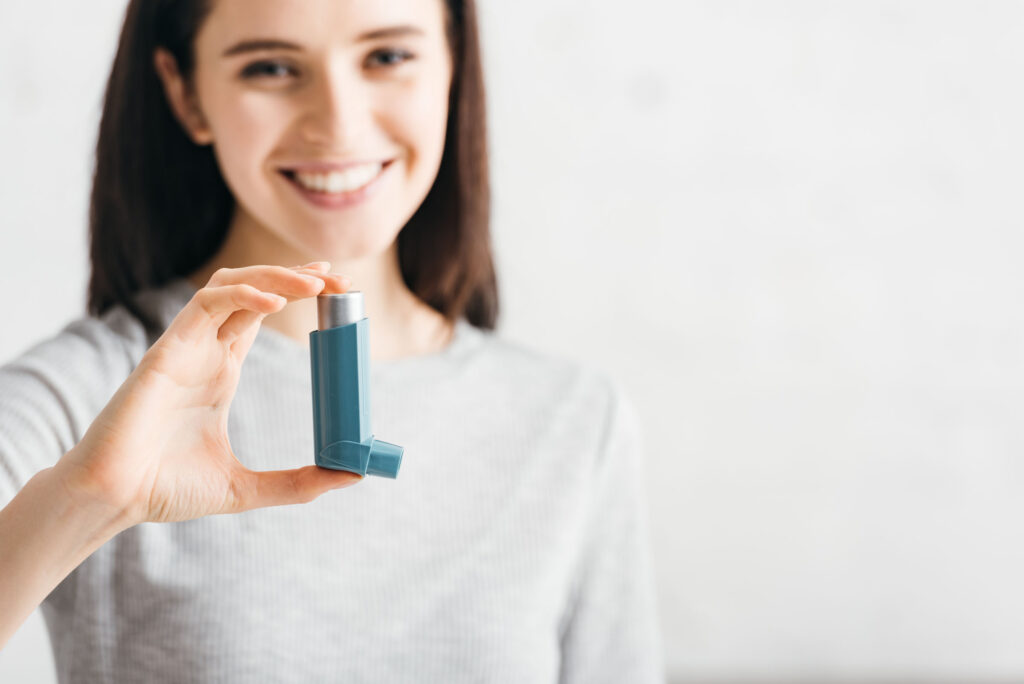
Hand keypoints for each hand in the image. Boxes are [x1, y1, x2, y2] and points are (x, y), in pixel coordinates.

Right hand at [53, 262, 361, 525]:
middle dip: (299, 277)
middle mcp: (205, 351)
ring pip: (231, 285)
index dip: (298, 292)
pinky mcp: (167, 351)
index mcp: (221, 370)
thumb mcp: (247, 487)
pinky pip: (205, 304)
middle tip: (340, 279)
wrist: (114, 500)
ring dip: (276, 276)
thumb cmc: (165, 490)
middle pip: (255, 290)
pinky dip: (242, 295)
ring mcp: (186, 347)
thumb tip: (352, 476)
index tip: (339, 289)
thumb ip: (299, 482)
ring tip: (316, 281)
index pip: (263, 311)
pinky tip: (276, 303)